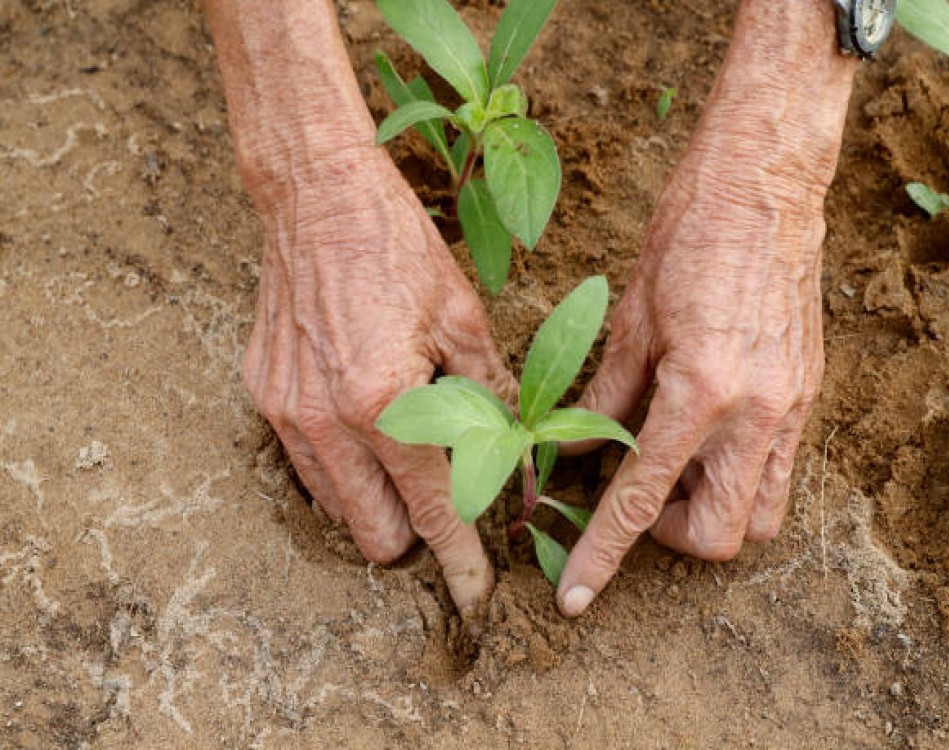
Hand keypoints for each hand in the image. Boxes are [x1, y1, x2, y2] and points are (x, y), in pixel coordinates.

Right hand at [242, 147, 515, 615]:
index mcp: (384, 403)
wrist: (317, 198)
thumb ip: (489, 399)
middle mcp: (325, 421)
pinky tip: (362, 424)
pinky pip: (304, 466)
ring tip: (402, 454)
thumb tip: (514, 456)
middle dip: (415, 534)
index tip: (475, 597)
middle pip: (375, 534)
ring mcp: (284, 412)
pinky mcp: (262, 396)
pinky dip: (339, 467)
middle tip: (445, 498)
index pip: (432, 511)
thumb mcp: (464, 319)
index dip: (459, 563)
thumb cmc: (398, 249)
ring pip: (335, 509)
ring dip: (374, 502)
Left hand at [553, 0, 855, 618]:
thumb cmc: (689, 236)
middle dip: (669, 537)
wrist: (765, 184)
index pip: (641, 501)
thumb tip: (576, 450)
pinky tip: (706, 434)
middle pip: (720, 537)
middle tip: (636, 494)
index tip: (576, 595)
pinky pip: (780, 468)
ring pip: (762, 516)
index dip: (603, 556)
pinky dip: (739, 476)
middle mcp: (757, 413)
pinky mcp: (809, 392)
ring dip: (712, 513)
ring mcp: (792, 406)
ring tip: (674, 467)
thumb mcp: (632, 318)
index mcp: (701, 393)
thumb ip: (606, 395)